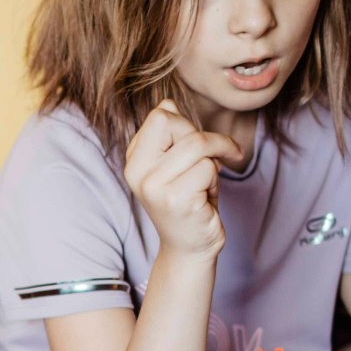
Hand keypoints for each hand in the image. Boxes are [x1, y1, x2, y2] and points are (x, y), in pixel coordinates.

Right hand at [122, 101, 234, 257]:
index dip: (185, 125)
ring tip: (209, 181)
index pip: (160, 116)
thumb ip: (171, 134)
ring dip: (214, 160)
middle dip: (205, 138)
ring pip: (197, 144)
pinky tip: (206, 197)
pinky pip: (208, 168)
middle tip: (214, 160)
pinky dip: (216, 179)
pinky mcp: (176, 200)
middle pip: (176, 124)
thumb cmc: (189, 200)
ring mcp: (154, 187)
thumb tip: (168, 103)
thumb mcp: (177, 163)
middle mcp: (138, 172)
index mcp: (134, 160)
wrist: (189, 247)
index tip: (199, 144)